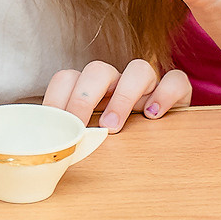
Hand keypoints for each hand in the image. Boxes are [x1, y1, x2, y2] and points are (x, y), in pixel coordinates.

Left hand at [43, 59, 191, 131]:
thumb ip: (74, 137)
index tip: (53, 127)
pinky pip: (175, 80)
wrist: (167, 134)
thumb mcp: (93, 134)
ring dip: (122, 97)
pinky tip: (154, 116)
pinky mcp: (176, 90)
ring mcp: (148, 83)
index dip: (57, 99)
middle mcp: (118, 81)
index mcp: (92, 89)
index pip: (68, 78)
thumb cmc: (122, 135)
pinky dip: (164, 95)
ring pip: (138, 69)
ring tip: (113, 126)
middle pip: (97, 71)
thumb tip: (45, 150)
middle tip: (80, 128)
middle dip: (84, 99)